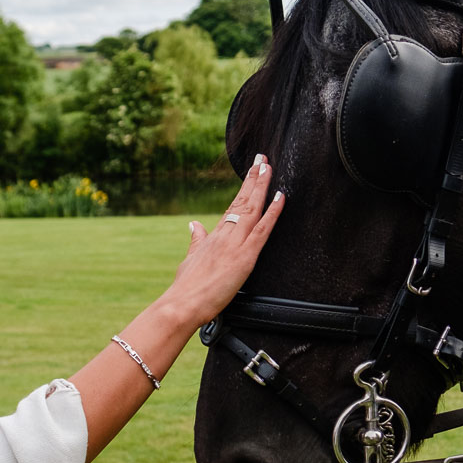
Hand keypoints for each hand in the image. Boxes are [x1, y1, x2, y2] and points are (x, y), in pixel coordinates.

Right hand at [163, 155, 284, 329]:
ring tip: (269, 167)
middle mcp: (225, 234)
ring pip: (252, 209)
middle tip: (262, 159)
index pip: (233, 206)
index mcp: (214, 235)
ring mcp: (236, 244)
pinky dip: (273, 212)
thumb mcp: (190, 258)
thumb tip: (194, 224)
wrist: (182, 303)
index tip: (251, 171)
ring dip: (262, 186)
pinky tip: (280, 197)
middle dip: (253, 178)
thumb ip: (196, 239)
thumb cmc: (186, 287)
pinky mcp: (245, 257)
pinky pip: (263, 230)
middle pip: (243, 201)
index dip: (244, 188)